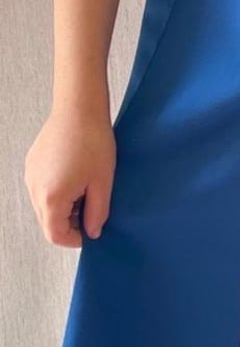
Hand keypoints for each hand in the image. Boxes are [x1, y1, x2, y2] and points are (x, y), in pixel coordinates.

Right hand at [23, 101, 115, 247]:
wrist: (80, 108)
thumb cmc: (94, 142)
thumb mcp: (102, 182)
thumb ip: (97, 213)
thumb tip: (92, 231)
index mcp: (51, 198)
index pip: (55, 235)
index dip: (74, 239)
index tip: (91, 231)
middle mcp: (34, 189)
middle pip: (47, 221)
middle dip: (69, 222)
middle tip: (91, 208)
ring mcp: (31, 174)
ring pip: (44, 204)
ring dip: (63, 206)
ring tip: (85, 188)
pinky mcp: (32, 162)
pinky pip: (42, 187)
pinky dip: (56, 191)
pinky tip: (75, 175)